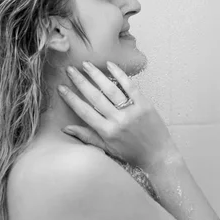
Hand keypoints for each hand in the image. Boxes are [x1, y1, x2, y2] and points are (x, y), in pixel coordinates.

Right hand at [57, 61, 180, 170]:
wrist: (159, 156)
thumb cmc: (132, 154)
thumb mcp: (107, 148)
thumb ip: (87, 137)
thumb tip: (66, 128)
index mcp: (107, 132)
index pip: (84, 112)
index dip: (71, 99)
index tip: (61, 88)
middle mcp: (118, 120)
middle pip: (95, 97)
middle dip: (80, 82)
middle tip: (70, 70)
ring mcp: (132, 111)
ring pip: (110, 89)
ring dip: (96, 75)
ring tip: (85, 64)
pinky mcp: (144, 105)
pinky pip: (130, 86)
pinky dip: (120, 74)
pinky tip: (109, 64)